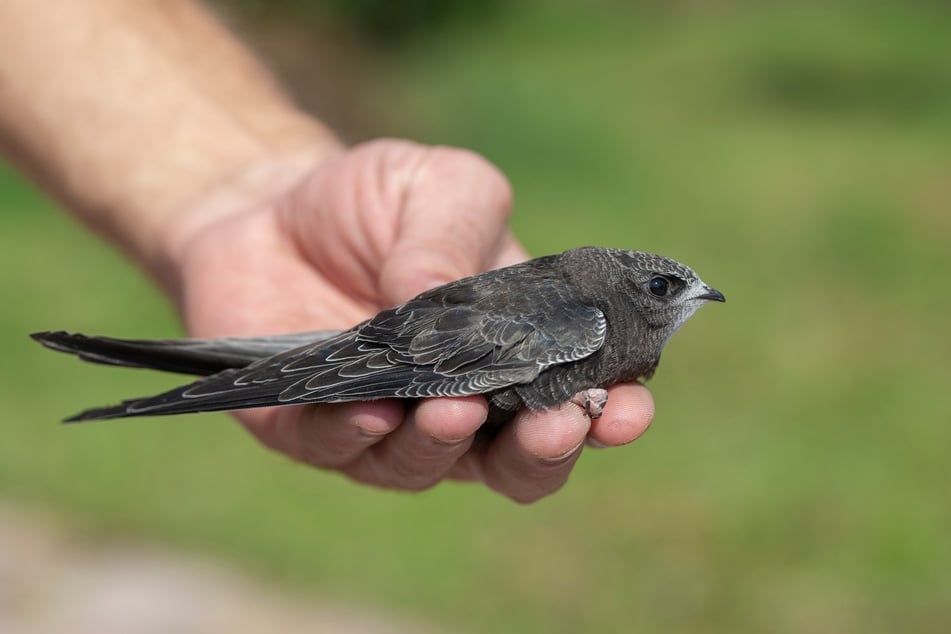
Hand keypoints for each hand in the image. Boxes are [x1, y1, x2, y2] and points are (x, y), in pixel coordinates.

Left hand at [163, 139, 654, 502]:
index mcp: (512, 351)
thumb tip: (445, 296)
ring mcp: (388, 426)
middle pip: (514, 463)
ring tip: (453, 407)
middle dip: (541, 452)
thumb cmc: (372, 203)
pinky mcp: (313, 429)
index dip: (610, 414)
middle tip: (554, 423)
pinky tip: (368, 405)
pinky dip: (357, 433)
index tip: (627, 409)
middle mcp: (460, 403)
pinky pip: (339, 448)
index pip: (575, 398)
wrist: (266, 211)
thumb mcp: (437, 187)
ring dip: (446, 443)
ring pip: (427, 466)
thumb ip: (455, 233)